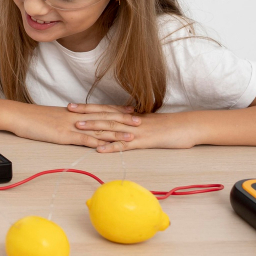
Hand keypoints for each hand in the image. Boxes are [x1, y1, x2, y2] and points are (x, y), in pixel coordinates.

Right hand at [6, 102, 142, 148]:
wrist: (19, 115)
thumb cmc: (33, 118)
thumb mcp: (53, 117)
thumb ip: (67, 120)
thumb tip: (76, 123)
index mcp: (75, 112)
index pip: (100, 109)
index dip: (117, 110)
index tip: (131, 111)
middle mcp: (77, 117)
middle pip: (104, 118)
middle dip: (123, 121)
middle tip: (140, 122)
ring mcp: (71, 126)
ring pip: (98, 129)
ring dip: (115, 133)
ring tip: (131, 136)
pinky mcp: (64, 135)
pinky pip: (83, 140)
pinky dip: (96, 143)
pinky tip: (107, 147)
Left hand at [66, 103, 196, 152]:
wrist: (187, 127)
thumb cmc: (168, 125)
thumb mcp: (146, 121)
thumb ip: (131, 121)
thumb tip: (118, 123)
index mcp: (130, 115)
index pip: (104, 109)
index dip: (87, 107)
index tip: (71, 105)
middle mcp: (130, 120)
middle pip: (104, 115)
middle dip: (85, 113)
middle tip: (67, 111)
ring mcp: (136, 130)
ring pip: (112, 128)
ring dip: (95, 128)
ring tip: (78, 127)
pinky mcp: (144, 141)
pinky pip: (126, 145)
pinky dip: (112, 147)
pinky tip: (100, 149)